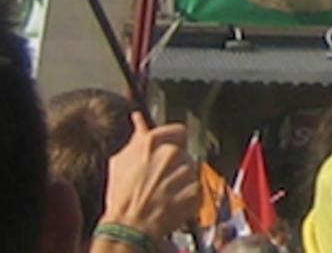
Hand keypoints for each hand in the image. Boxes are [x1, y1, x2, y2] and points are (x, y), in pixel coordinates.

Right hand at [100, 113, 199, 241]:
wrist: (129, 226)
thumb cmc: (121, 197)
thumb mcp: (120, 163)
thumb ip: (136, 139)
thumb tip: (139, 119)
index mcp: (152, 143)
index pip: (178, 131)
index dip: (174, 141)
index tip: (170, 150)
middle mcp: (171, 153)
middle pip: (185, 153)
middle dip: (176, 165)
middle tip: (160, 180)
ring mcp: (185, 172)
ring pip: (191, 171)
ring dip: (182, 181)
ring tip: (164, 194)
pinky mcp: (196, 190)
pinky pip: (196, 188)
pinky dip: (187, 196)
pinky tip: (172, 203)